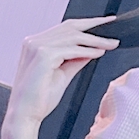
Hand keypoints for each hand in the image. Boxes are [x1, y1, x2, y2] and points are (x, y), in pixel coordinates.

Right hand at [5, 16, 119, 125]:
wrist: (25, 115)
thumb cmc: (39, 99)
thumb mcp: (62, 74)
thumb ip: (75, 60)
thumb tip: (92, 50)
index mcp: (35, 44)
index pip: (65, 28)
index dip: (86, 24)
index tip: (105, 23)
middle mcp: (34, 41)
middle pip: (70, 27)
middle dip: (94, 25)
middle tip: (114, 27)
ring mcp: (37, 46)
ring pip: (73, 36)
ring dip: (95, 40)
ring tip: (111, 44)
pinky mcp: (43, 55)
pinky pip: (72, 49)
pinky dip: (88, 51)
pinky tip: (99, 53)